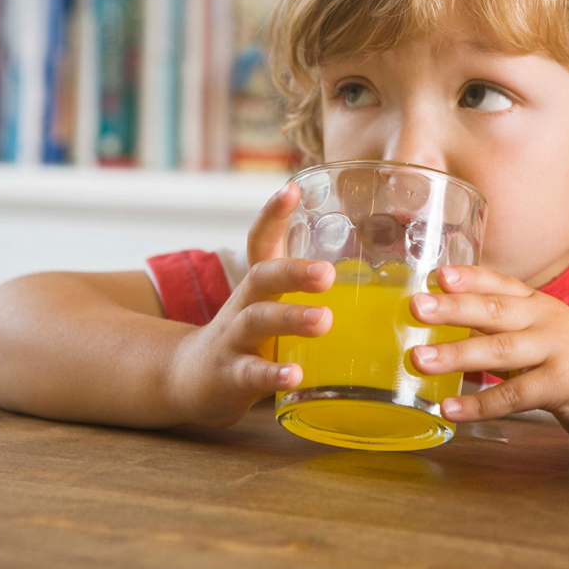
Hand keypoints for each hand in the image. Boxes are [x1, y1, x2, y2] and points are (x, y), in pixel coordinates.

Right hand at [169, 183, 334, 427]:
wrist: (192, 378)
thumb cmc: (252, 336)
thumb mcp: (274, 304)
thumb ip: (310, 286)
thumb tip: (376, 266)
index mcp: (260, 284)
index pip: (261, 240)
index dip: (273, 214)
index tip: (292, 189)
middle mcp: (244, 304)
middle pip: (262, 276)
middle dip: (293, 271)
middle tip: (328, 273)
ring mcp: (233, 339)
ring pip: (257, 321)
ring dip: (290, 318)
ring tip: (323, 320)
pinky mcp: (230, 376)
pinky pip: (250, 373)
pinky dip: (273, 374)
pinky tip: (295, 376)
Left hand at [408, 265, 568, 445]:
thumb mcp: (542, 338)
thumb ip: (502, 334)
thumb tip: (450, 333)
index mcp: (539, 305)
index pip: (500, 284)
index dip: (469, 277)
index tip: (436, 274)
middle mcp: (546, 320)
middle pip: (493, 310)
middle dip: (452, 308)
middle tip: (415, 307)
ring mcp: (556, 350)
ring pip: (499, 350)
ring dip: (456, 355)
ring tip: (419, 360)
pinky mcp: (563, 385)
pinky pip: (514, 395)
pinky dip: (479, 404)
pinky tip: (451, 410)